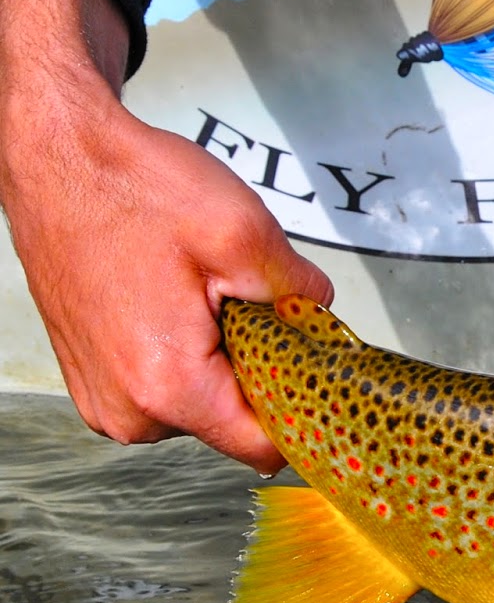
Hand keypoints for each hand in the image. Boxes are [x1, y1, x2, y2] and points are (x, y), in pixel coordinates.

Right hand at [0, 0, 332, 470]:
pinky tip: (182, 299)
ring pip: (203, 400)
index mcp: (168, 386)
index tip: (326, 380)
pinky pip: (168, 381)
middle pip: (234, 421)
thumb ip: (299, 294)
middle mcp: (128, 409)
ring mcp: (105, 397)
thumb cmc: (131, 189)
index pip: (263, 445)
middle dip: (261, 369)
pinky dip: (190, 348)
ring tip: (206, 292)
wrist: (58, 157)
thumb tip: (319, 320)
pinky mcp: (97, 377)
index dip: (305, 414)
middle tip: (253, 304)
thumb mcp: (245, 235)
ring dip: (225, 355)